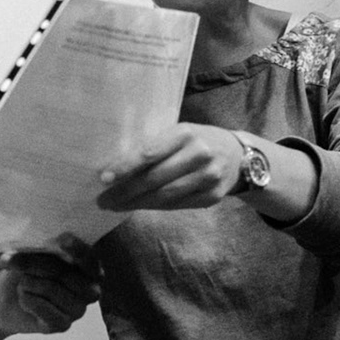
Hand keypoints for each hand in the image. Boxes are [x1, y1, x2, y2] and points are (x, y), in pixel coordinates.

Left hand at [0, 241, 101, 335]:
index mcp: (90, 267)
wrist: (8, 299)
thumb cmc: (26, 271)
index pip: (89, 258)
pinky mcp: (63, 325)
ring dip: (26, 283)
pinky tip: (23, 298)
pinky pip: (43, 309)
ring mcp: (79, 310)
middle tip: (6, 260)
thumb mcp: (34, 255)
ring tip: (22, 284)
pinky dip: (27, 300)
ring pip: (50, 289)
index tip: (63, 240)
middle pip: (63, 272)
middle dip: (32, 263)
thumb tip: (35, 246)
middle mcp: (90, 290)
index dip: (77, 249)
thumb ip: (42, 250)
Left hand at [96, 122, 241, 211]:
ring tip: (115, 206)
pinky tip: (138, 207)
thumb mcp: (179, 132)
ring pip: (164, 196)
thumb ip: (155, 145)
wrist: (238, 155)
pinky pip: (176, 205)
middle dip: (124, 191)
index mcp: (185, 133)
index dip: (125, 167)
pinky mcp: (212, 197)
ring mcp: (208, 178)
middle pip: (154, 178)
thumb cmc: (197, 140)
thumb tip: (116, 166)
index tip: (103, 178)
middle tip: (102, 200)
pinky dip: (154, 207)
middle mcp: (199, 154)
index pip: (149, 152)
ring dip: (136, 203)